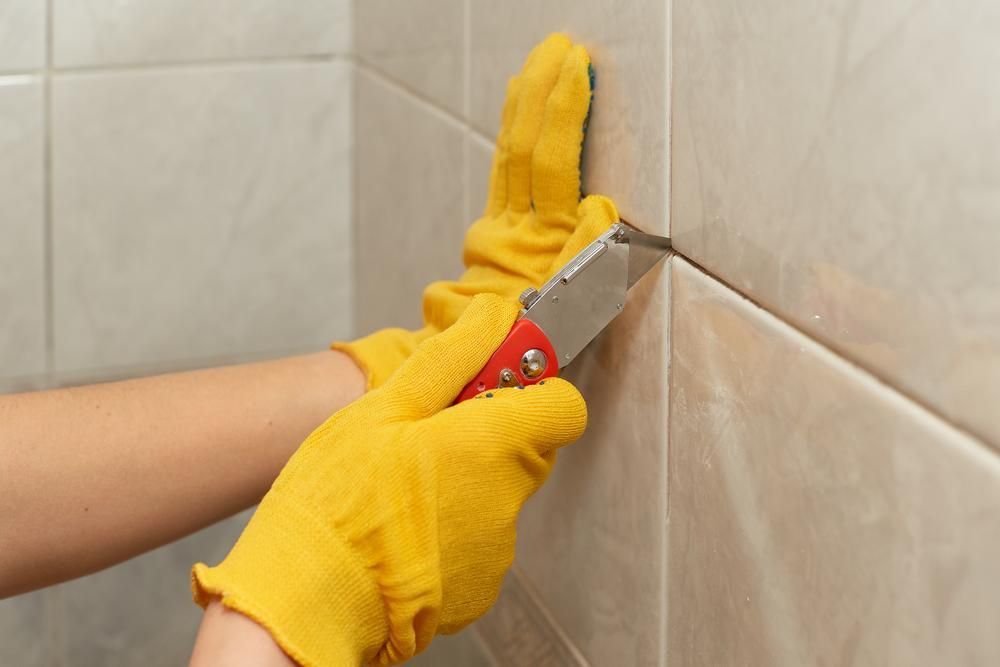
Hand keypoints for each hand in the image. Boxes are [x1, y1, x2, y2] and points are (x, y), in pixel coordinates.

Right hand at [192, 294, 587, 665]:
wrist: (311, 595)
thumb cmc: (339, 498)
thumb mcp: (385, 407)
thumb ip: (452, 357)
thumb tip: (494, 315)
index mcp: (493, 444)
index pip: (563, 407)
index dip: (532, 390)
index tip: (491, 386)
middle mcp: (509, 497)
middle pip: (529, 448)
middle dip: (491, 433)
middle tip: (430, 434)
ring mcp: (497, 547)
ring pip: (501, 494)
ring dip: (469, 481)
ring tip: (406, 489)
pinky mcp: (481, 586)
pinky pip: (480, 538)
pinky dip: (454, 528)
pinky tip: (405, 529)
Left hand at [337, 33, 620, 387]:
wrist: (481, 373)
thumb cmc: (530, 353)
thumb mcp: (568, 316)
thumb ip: (588, 261)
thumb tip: (604, 209)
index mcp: (538, 240)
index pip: (551, 162)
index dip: (564, 113)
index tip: (576, 66)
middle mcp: (517, 227)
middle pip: (525, 147)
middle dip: (542, 92)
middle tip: (558, 47)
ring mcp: (502, 229)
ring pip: (512, 156)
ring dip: (526, 108)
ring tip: (539, 68)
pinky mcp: (496, 236)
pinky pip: (507, 176)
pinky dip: (518, 139)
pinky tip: (523, 120)